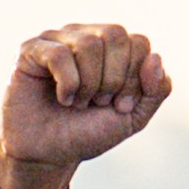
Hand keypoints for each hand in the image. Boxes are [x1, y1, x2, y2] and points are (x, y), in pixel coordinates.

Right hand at [0, 24, 171, 188]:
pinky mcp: (31, 50)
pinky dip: (68, 84)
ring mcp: (58, 39)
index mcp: (115, 49)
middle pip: (116, 35)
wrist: (49, 154)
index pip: (139, 42)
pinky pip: (59, 54)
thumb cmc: (90, 132)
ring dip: (89, 83)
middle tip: (100, 102)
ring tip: (79, 102)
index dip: (135, 77)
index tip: (121, 105)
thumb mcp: (135, 116)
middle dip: (114, 77)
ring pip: (89, 43)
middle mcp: (87, 36)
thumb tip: (155, 56)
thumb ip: (156, 90)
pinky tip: (62, 99)